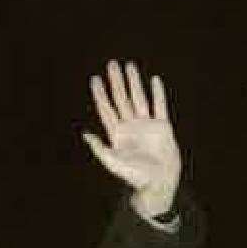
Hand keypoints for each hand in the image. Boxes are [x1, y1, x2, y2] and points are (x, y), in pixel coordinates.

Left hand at [82, 60, 182, 220]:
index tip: (95, 79)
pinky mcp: (162, 127)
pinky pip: (159, 106)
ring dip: (134, 82)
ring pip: (138, 98)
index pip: (106, 109)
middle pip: (121, 99)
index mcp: (117, 134)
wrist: (158, 182)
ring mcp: (146, 125)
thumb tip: (85, 133)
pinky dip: (157, 93)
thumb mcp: (113, 162)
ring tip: (129, 66)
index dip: (100, 94)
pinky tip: (154, 80)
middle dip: (116, 82)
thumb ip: (99, 148)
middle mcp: (131, 126)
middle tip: (112, 64)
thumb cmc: (135, 176)